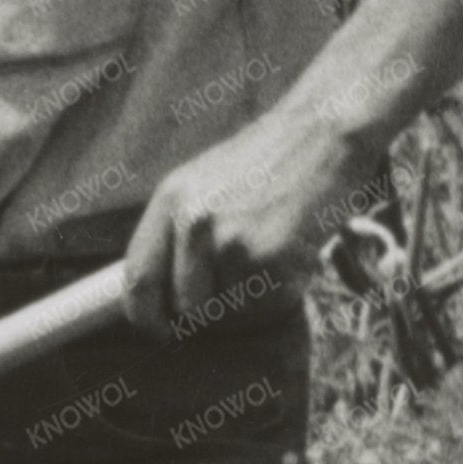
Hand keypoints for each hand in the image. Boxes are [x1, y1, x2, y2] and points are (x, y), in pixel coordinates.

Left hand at [124, 103, 381, 335]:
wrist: (325, 134)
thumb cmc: (269, 163)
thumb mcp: (204, 183)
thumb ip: (176, 232)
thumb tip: (156, 294)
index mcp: (169, 201)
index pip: (137, 280)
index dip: (146, 316)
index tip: (161, 330)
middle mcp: (192, 223)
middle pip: (184, 308)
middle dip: (210, 314)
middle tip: (238, 293)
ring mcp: (229, 240)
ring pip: (228, 313)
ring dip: (251, 304)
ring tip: (272, 260)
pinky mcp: (268, 257)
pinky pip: (267, 307)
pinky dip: (283, 296)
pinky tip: (294, 256)